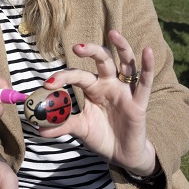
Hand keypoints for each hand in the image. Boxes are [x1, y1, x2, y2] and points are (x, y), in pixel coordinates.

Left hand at [39, 29, 157, 176]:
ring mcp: (125, 91)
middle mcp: (110, 84)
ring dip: (121, 46)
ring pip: (125, 63)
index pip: (78, 76)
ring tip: (113, 33)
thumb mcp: (80, 129)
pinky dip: (148, 66)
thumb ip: (63, 126)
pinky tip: (148, 51)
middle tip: (77, 47)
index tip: (48, 84)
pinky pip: (145, 81)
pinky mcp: (139, 102)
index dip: (63, 77)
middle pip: (102, 60)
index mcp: (94, 88)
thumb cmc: (102, 137)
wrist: (122, 155)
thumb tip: (40, 129)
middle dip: (91, 50)